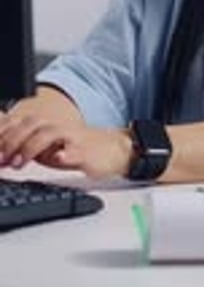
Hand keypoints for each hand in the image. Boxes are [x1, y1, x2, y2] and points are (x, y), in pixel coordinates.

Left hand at [0, 110, 131, 177]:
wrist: (109, 150)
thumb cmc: (74, 148)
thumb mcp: (44, 146)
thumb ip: (22, 146)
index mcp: (44, 125)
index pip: (19, 123)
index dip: (2, 134)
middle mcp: (57, 127)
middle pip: (31, 124)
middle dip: (11, 141)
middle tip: (0, 159)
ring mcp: (71, 137)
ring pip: (49, 133)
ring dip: (30, 147)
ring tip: (18, 163)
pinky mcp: (86, 151)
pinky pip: (75, 150)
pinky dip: (65, 154)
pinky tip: (58, 158)